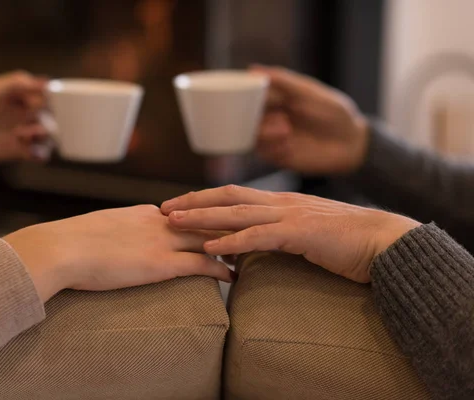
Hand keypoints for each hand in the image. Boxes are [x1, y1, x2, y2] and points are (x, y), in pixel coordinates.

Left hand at [0, 71, 49, 165]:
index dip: (52, 97)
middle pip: (52, 115)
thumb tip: (46, 82)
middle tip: (33, 120)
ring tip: (27, 135)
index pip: (47, 94)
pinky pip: (41, 153)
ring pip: (49, 134)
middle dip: (49, 117)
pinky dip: (42, 153)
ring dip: (45, 135)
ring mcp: (24, 132)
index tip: (46, 100)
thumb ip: (17, 83)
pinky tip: (31, 150)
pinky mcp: (21, 150)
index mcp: (21, 95)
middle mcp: (25, 113)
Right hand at [4, 205, 233, 301]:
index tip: (220, 226)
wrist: (60, 248)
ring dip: (232, 247)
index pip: (185, 214)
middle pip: (205, 221)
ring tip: (249, 256)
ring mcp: (162, 241)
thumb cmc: (70, 243)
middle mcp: (159, 222)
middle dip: (229, 228)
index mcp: (144, 213)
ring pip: (210, 239)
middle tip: (248, 236)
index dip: (205, 221)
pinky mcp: (161, 263)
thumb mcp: (98, 230)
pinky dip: (222, 269)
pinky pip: (202, 264)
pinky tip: (234, 278)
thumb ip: (115, 233)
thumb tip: (113, 241)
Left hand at [162, 186, 420, 282]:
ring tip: (173, 222)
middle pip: (227, 197)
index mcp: (281, 202)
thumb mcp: (305, 234)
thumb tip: (247, 246)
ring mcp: (290, 215)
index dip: (204, 198)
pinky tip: (209, 246)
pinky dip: (232, 241)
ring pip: (237, 213)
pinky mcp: (301, 233)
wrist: (384, 241)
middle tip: (162, 209)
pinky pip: (259, 236)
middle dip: (192, 202)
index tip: (178, 204)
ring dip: (202, 217)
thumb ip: (277, 235)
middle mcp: (280, 203)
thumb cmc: (346, 242)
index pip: (234, 195)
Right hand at [251, 65, 368, 174]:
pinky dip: (273, 148)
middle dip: (253, 117)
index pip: (249, 94)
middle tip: (277, 117)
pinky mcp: (277, 156)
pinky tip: (290, 146)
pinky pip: (263, 152)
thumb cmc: (334, 113)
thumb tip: (253, 69)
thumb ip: (283, 81)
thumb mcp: (310, 93)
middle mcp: (270, 116)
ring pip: (252, 135)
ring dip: (265, 133)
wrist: (351, 144)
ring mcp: (272, 137)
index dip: (243, 95)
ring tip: (286, 131)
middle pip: (246, 116)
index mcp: (275, 97)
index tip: (243, 96)